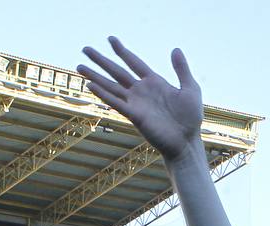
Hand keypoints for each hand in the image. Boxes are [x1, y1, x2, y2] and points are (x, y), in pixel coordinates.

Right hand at [78, 38, 202, 162]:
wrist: (186, 142)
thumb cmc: (190, 119)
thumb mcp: (190, 89)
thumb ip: (182, 69)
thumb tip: (175, 49)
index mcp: (154, 82)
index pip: (134, 62)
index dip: (122, 51)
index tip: (111, 39)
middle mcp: (142, 91)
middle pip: (117, 71)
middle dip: (101, 60)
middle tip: (85, 48)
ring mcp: (136, 103)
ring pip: (111, 86)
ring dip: (95, 76)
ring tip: (79, 66)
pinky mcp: (135, 116)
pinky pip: (116, 102)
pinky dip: (103, 94)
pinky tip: (90, 85)